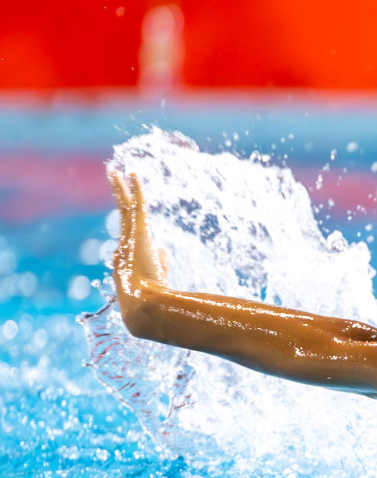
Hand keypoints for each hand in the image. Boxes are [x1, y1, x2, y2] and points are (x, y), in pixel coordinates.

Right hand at [108, 172, 167, 325]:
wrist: (143, 306)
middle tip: (113, 177)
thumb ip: (159, 261)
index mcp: (127, 256)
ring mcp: (128, 239)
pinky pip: (136, 207)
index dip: (131, 216)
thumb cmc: (150, 298)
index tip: (130, 202)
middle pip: (121, 214)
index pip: (129, 231)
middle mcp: (123, 245)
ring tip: (116, 171)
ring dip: (121, 188)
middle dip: (118, 195)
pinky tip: (133, 174)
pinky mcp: (137, 234)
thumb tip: (162, 249)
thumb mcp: (156, 278)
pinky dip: (135, 190)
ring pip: (124, 207)